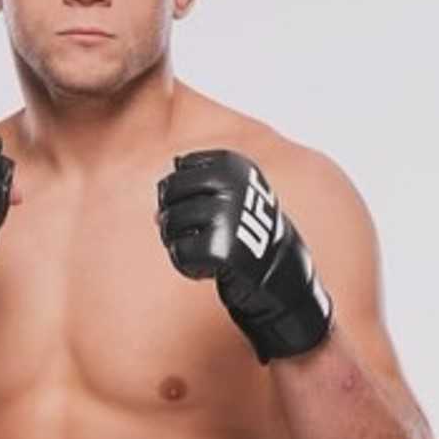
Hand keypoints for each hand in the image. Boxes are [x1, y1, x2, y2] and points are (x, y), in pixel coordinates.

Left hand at [155, 149, 331, 362]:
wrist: (282, 273)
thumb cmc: (247, 232)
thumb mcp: (228, 197)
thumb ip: (192, 194)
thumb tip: (156, 215)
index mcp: (232, 165)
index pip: (179, 172)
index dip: (181, 195)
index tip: (205, 209)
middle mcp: (230, 185)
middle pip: (170, 193)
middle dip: (172, 215)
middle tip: (196, 233)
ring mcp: (225, 216)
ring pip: (169, 222)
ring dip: (179, 242)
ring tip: (207, 249)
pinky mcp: (219, 249)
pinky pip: (178, 253)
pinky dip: (188, 266)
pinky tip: (212, 267)